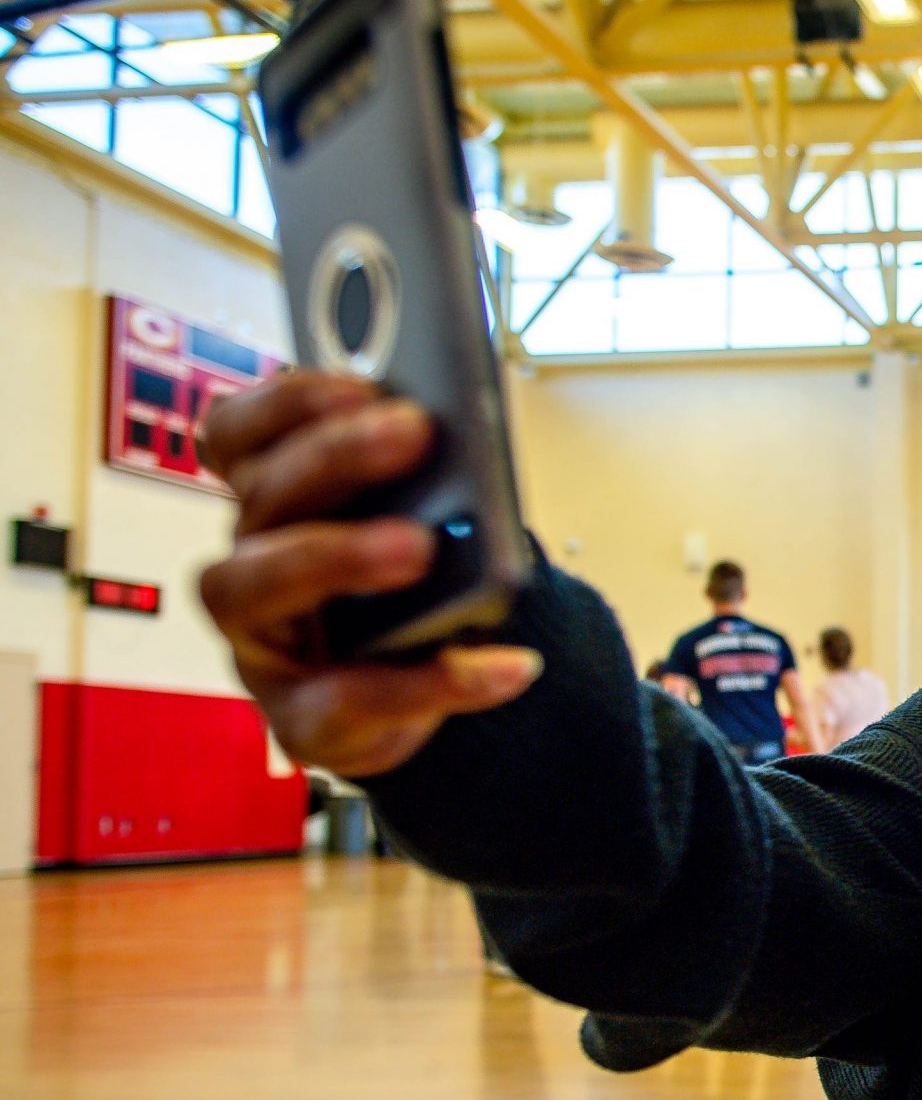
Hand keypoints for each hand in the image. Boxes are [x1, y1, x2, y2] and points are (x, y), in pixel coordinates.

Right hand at [197, 374, 541, 776]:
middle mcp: (251, 562)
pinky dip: (436, 682)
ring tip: (420, 546)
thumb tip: (471, 440)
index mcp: (274, 501)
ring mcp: (264, 643)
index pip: (236, 434)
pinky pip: (349, 699)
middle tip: (412, 430)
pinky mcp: (302, 717)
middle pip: (261, 500)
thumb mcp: (427, 520)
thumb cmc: (413, 584)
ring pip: (253, 587)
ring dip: (336, 554)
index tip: (358, 381)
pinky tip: (507, 665)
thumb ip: (433, 479)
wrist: (427, 680)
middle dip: (332, 457)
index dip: (285, 402)